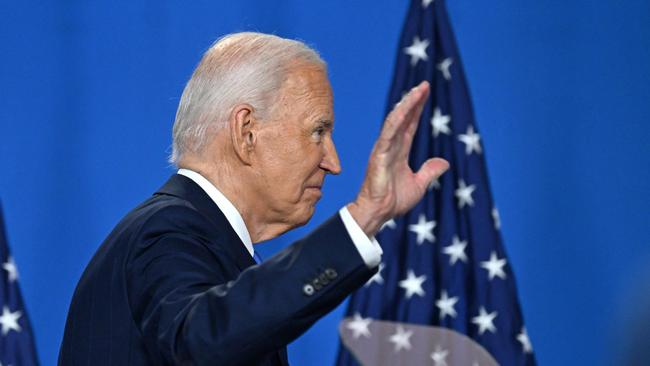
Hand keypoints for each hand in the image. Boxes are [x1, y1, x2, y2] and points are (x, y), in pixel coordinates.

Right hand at [348, 81, 448, 235]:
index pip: (410, 124)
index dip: (418, 108)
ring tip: (417, 91)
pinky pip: (388, 134)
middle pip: (404, 118)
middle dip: (413, 101)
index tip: (425, 92)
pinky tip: (404, 109)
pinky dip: (396, 120)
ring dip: (406, 105)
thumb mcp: (419, 184)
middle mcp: (391, 146)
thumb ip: (429, 171)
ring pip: (395, 121)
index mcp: (399, 151)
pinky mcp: (379, 154)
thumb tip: (444, 162)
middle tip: (424, 85)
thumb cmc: (394, 201)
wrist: (380, 212)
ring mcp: (384, 148)